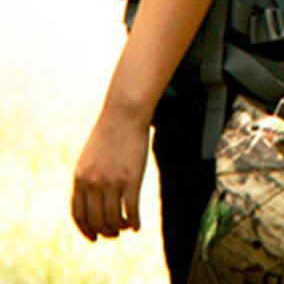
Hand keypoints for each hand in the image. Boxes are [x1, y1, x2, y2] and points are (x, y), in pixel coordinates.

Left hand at [71, 107, 148, 240]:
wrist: (125, 113)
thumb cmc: (110, 132)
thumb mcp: (91, 156)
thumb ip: (88, 177)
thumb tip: (92, 199)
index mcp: (80, 178)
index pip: (78, 214)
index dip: (86, 229)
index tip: (94, 237)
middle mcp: (93, 184)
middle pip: (96, 220)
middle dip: (105, 231)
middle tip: (114, 234)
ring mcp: (112, 182)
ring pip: (114, 218)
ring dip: (120, 228)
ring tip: (126, 227)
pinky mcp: (131, 179)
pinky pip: (131, 210)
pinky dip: (134, 222)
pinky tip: (137, 226)